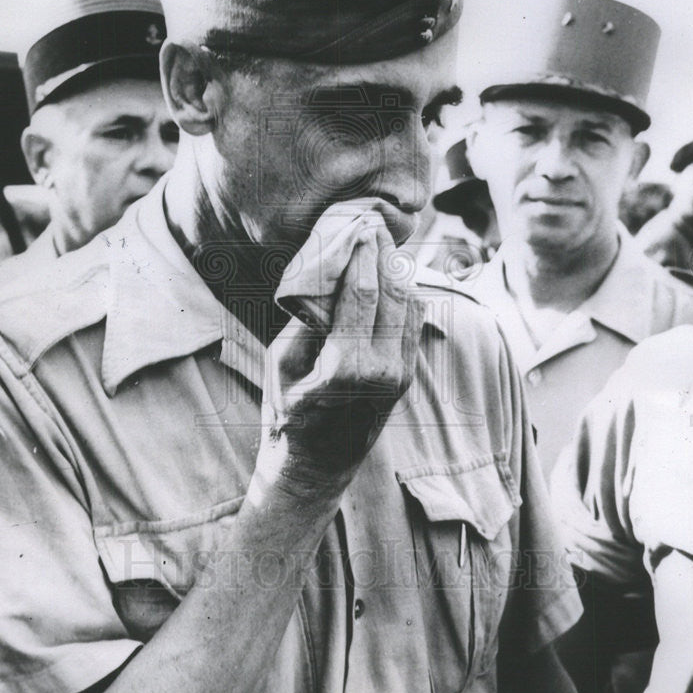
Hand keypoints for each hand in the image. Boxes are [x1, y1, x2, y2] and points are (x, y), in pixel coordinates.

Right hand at [256, 214, 422, 497]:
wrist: (314, 469)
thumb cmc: (285, 416)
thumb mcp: (280, 365)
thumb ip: (306, 320)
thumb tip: (327, 278)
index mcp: (347, 366)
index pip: (362, 294)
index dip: (364, 253)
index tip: (362, 223)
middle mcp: (383, 370)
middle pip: (393, 293)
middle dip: (384, 254)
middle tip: (374, 223)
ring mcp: (401, 376)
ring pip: (409, 306)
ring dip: (397, 272)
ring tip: (381, 244)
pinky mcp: (407, 378)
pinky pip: (412, 325)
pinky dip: (404, 295)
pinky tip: (390, 277)